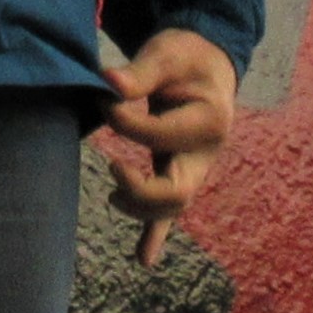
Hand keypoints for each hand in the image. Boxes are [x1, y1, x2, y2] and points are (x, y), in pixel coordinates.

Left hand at [94, 27, 237, 265]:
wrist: (208, 63)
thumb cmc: (186, 56)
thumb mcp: (167, 53)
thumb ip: (140, 72)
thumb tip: (108, 84)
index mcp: (210, 121)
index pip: (160, 136)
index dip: (123, 121)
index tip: (102, 97)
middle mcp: (207, 153)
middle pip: (177, 190)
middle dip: (140, 187)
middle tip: (111, 165)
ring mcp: (197, 169)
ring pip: (174, 206)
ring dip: (142, 209)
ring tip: (112, 196)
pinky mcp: (183, 174)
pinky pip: (171, 212)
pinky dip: (156, 235)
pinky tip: (143, 259)